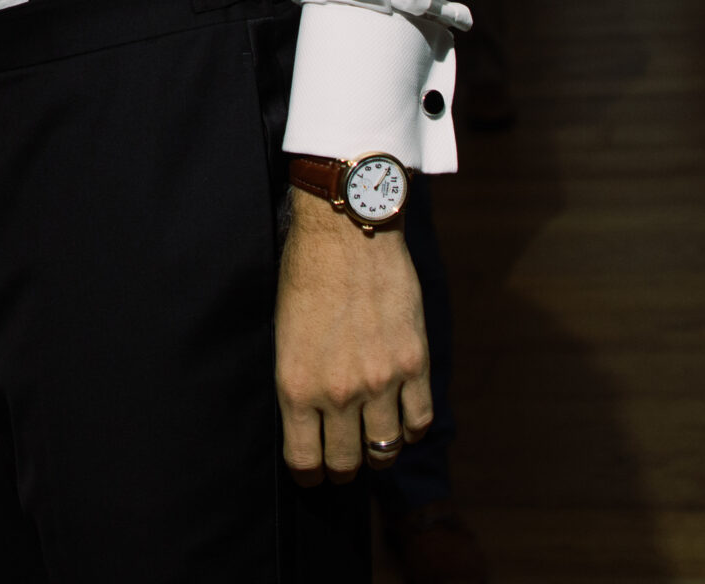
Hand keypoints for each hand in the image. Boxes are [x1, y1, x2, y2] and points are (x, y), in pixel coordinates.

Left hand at [276, 188, 431, 483]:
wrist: (347, 231)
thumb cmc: (306, 274)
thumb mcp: (284, 333)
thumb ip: (299, 380)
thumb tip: (308, 417)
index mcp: (296, 386)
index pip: (304, 459)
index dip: (308, 473)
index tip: (312, 471)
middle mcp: (339, 392)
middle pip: (346, 462)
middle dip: (342, 469)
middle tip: (343, 464)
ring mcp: (381, 381)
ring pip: (386, 447)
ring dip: (379, 452)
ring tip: (375, 445)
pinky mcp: (414, 363)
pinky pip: (420, 419)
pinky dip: (412, 427)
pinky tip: (403, 419)